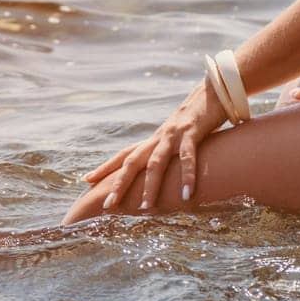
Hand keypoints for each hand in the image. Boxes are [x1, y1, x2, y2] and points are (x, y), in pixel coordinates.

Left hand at [81, 76, 231, 210]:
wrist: (213, 91)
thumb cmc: (197, 119)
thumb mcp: (178, 137)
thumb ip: (169, 153)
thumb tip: (163, 173)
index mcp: (154, 139)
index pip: (124, 154)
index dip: (106, 167)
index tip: (86, 180)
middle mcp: (159, 137)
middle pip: (133, 161)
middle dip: (120, 183)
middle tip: (108, 205)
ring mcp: (174, 134)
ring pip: (156, 162)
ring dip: (150, 186)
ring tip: (145, 209)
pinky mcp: (192, 132)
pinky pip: (187, 157)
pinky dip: (186, 176)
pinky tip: (186, 195)